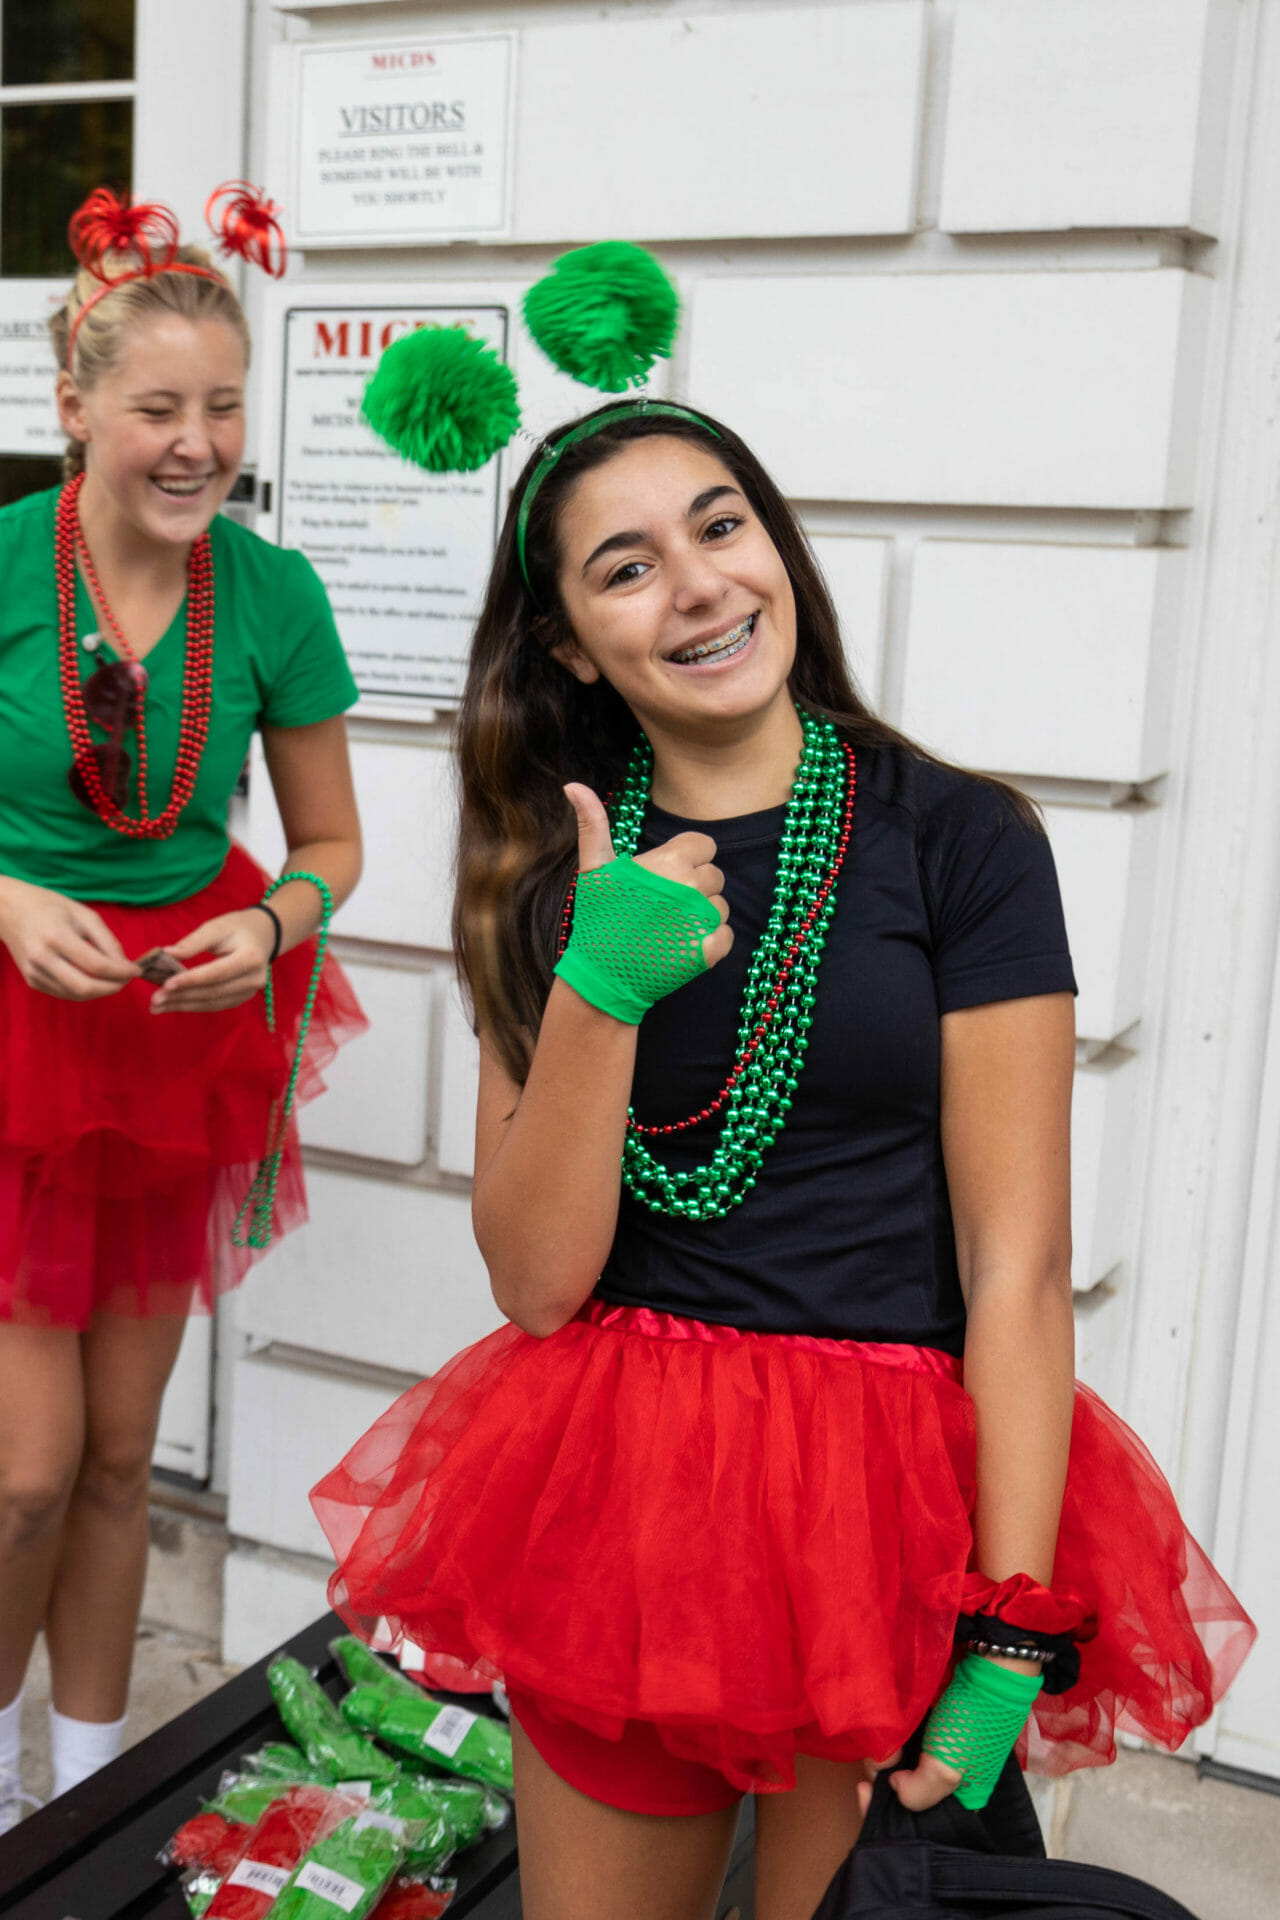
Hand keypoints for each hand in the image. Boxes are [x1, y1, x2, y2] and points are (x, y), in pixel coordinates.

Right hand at [0, 875, 136, 1000]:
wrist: (10, 910)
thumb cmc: (50, 907)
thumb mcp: (84, 915)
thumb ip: (107, 941)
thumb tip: (125, 965)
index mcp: (57, 937)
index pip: (96, 966)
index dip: (121, 972)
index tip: (136, 970)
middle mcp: (43, 958)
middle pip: (85, 988)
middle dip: (112, 987)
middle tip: (126, 980)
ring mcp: (35, 972)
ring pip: (75, 995)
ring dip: (100, 991)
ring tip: (113, 979)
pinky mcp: (32, 981)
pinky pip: (64, 993)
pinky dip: (83, 991)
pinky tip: (93, 979)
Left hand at [148, 908, 275, 1013]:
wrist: (263, 936)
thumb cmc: (237, 928)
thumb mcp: (217, 926)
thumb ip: (193, 942)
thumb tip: (167, 953)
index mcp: (250, 957)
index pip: (216, 973)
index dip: (191, 980)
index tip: (165, 984)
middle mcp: (254, 979)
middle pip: (213, 992)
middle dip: (181, 996)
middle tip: (154, 999)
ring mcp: (250, 991)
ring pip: (212, 1003)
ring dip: (183, 1005)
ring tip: (157, 1006)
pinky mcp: (242, 998)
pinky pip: (215, 1005)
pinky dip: (192, 1005)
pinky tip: (173, 1005)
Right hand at [564, 783, 733, 970]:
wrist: (601, 974)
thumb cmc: (598, 918)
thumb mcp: (593, 869)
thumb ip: (593, 824)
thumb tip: (572, 784)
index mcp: (672, 862)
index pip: (705, 847)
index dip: (688, 860)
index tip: (667, 877)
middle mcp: (693, 887)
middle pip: (713, 877)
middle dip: (694, 889)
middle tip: (662, 907)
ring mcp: (704, 920)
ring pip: (719, 907)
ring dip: (701, 916)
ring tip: (668, 928)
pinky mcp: (710, 950)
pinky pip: (724, 936)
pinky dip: (708, 943)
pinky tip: (680, 946)